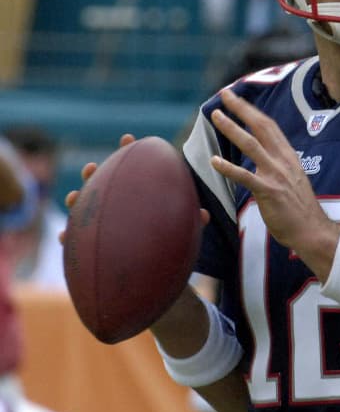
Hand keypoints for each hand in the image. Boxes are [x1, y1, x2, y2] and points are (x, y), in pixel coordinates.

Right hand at [62, 134, 209, 243]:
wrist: (154, 272)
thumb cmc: (168, 241)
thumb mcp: (181, 229)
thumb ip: (190, 220)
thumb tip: (204, 215)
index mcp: (137, 195)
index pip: (132, 168)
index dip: (128, 151)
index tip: (128, 138)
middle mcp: (117, 206)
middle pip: (101, 183)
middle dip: (93, 173)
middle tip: (92, 166)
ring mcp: (101, 223)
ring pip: (83, 208)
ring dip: (77, 201)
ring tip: (74, 196)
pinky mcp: (90, 245)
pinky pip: (75, 241)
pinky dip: (69, 237)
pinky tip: (64, 235)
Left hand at [208, 89, 339, 281]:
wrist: (312, 230)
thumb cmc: (300, 208)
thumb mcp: (292, 178)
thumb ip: (279, 165)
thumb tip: (264, 157)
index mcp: (288, 155)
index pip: (268, 125)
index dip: (252, 110)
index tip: (237, 98)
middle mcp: (283, 160)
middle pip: (260, 126)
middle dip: (241, 108)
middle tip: (225, 94)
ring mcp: (276, 174)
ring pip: (251, 144)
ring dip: (232, 128)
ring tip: (216, 116)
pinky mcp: (268, 192)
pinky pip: (245, 177)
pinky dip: (229, 168)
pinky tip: (214, 161)